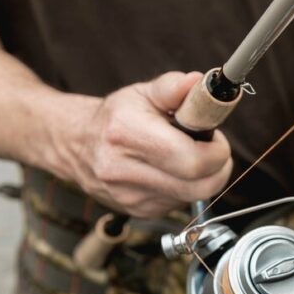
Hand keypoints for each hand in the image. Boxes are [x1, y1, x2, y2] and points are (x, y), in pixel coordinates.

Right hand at [62, 72, 232, 217]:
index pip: (193, 160)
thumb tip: (199, 82)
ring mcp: (129, 196)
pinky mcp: (136, 211)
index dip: (217, 152)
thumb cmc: (116, 116)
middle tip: (212, 149)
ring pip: (192, 197)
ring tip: (187, 155)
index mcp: (128, 134)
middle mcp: (124, 170)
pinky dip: (185, 188)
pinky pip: (178, 204)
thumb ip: (173, 87)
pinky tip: (171, 171)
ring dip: (202, 178)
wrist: (75, 144)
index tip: (216, 138)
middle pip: (199, 186)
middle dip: (218, 168)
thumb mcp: (142, 93)